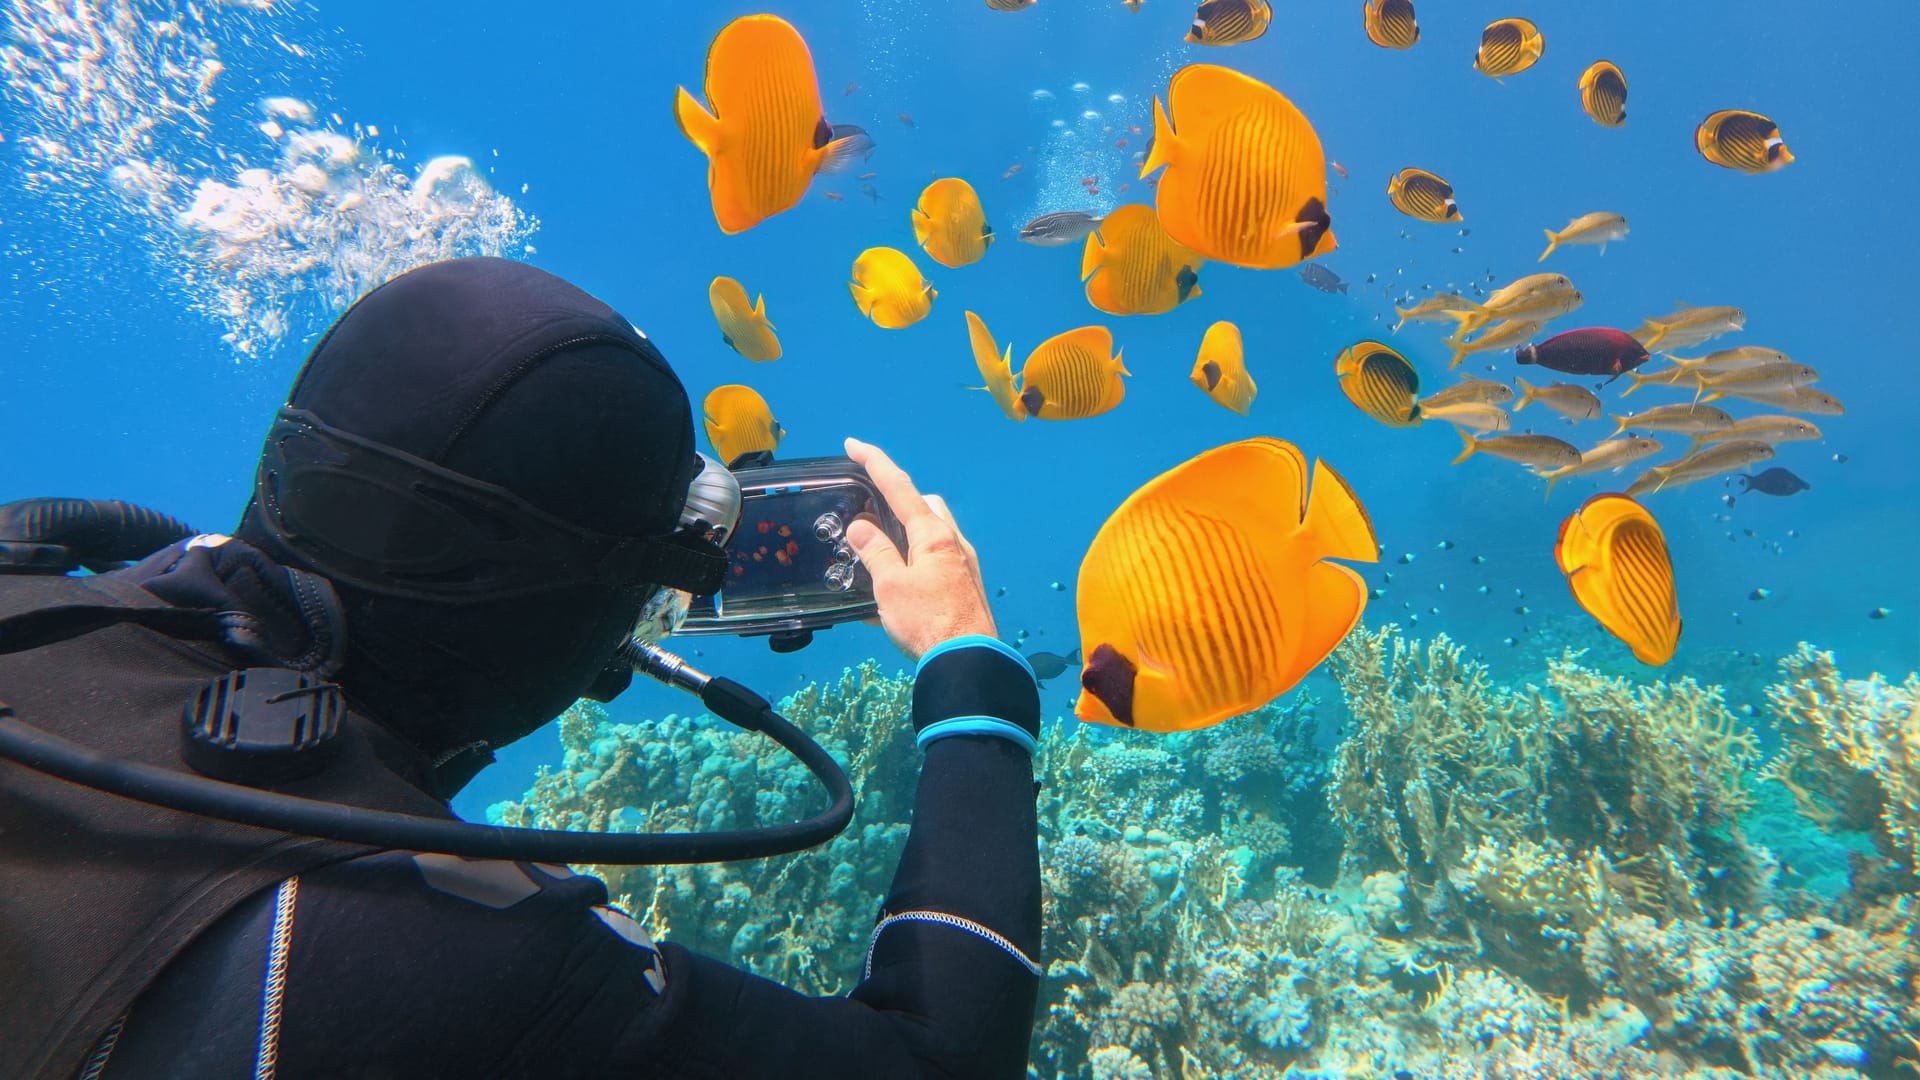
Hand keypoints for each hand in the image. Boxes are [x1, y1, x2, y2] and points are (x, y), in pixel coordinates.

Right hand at [843, 437, 995, 660]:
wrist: (969, 662)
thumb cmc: (928, 621)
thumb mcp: (890, 586)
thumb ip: (874, 552)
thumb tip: (861, 526)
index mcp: (934, 535)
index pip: (900, 487)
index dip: (875, 463)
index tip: (853, 445)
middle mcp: (954, 543)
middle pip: (925, 506)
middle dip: (899, 501)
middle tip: (872, 513)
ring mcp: (964, 565)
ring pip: (934, 534)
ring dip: (907, 536)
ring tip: (880, 557)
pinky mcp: (967, 588)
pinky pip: (937, 563)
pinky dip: (915, 565)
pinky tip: (896, 592)